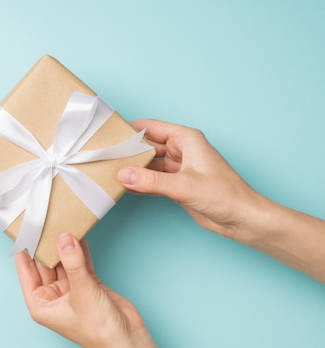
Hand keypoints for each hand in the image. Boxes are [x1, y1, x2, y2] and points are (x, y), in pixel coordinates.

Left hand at [15, 234, 184, 347]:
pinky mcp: (88, 284)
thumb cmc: (99, 330)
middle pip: (44, 263)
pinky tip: (78, 232)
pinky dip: (80, 249)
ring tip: (60, 220)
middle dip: (45, 243)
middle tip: (43, 219)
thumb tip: (64, 238)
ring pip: (63, 260)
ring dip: (63, 244)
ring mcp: (71, 289)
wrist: (128, 342)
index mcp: (40, 303)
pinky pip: (80, 262)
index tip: (23, 228)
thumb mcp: (82, 292)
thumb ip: (73, 263)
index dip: (24, 249)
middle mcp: (53, 296)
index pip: (26, 270)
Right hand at [118, 119, 324, 282]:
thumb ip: (152, 180)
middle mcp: (181, 150)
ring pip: (148, 164)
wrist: (243, 219)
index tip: (109, 135)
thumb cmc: (226, 195)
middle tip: (104, 157)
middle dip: (128, 151)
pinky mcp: (177, 185)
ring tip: (109, 171)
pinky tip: (124, 186)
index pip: (151, 127)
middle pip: (147, 145)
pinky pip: (152, 180)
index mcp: (186, 139)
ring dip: (132, 169)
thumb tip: (124, 175)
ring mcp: (178, 168)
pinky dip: (140, 183)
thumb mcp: (185, 186)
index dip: (130, 130)